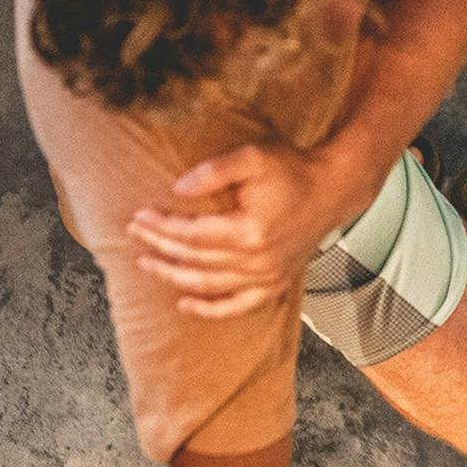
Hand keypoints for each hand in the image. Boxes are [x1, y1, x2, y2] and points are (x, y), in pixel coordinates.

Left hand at [128, 140, 382, 318]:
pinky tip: (186, 304)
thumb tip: (177, 189)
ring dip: (174, 276)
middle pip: (195, 259)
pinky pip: (238, 306)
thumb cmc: (293, 172)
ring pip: (209, 284)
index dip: (161, 227)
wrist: (331, 191)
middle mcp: (258, 261)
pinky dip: (211, 309)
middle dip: (160, 247)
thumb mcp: (252, 157)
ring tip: (148, 263)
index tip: (139, 217)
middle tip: (135, 235)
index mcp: (250, 231)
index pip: (192, 235)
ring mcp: (268, 277)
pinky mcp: (275, 284)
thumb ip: (212, 172)